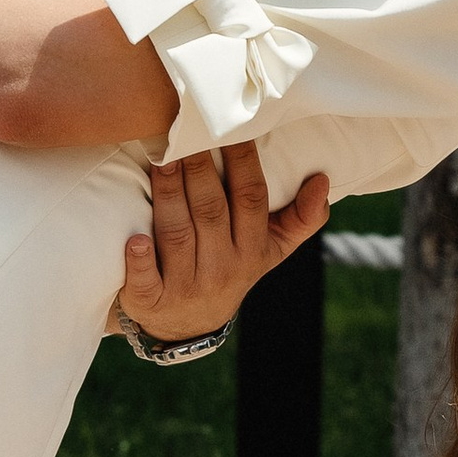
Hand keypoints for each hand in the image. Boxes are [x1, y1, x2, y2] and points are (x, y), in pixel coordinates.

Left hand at [116, 144, 330, 345]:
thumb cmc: (230, 269)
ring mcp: (186, 286)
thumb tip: (323, 180)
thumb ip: (301, 218)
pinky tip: (135, 240)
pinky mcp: (151, 301)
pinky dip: (140, 261)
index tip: (230, 129)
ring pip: (177, 235)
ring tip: (159, 162)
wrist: (189, 327)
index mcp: (252, 250)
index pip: (251, 198)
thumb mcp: (270, 251)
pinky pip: (146, 281)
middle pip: (211, 211)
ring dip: (168, 198)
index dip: (242, 162)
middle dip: (199, 170)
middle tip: (183, 134)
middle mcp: (222, 268)